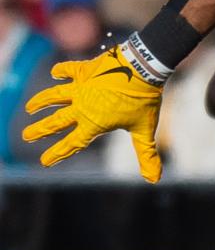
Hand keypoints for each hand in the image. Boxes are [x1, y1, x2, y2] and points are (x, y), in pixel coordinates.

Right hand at [23, 49, 163, 180]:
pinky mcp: (85, 71)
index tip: (44, 161)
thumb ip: (146, 155)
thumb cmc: (143, 101)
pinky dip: (61, 71)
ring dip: (42, 102)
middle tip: (26, 136)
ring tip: (29, 108)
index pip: (73, 143)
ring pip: (55, 96)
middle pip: (56, 121)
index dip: (58, 153)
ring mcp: (82, 87)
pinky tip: (54, 73)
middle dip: (40, 130)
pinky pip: (69, 70)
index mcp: (94, 123)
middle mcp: (82, 107)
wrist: (142, 69)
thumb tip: (154, 180)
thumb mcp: (145, 130)